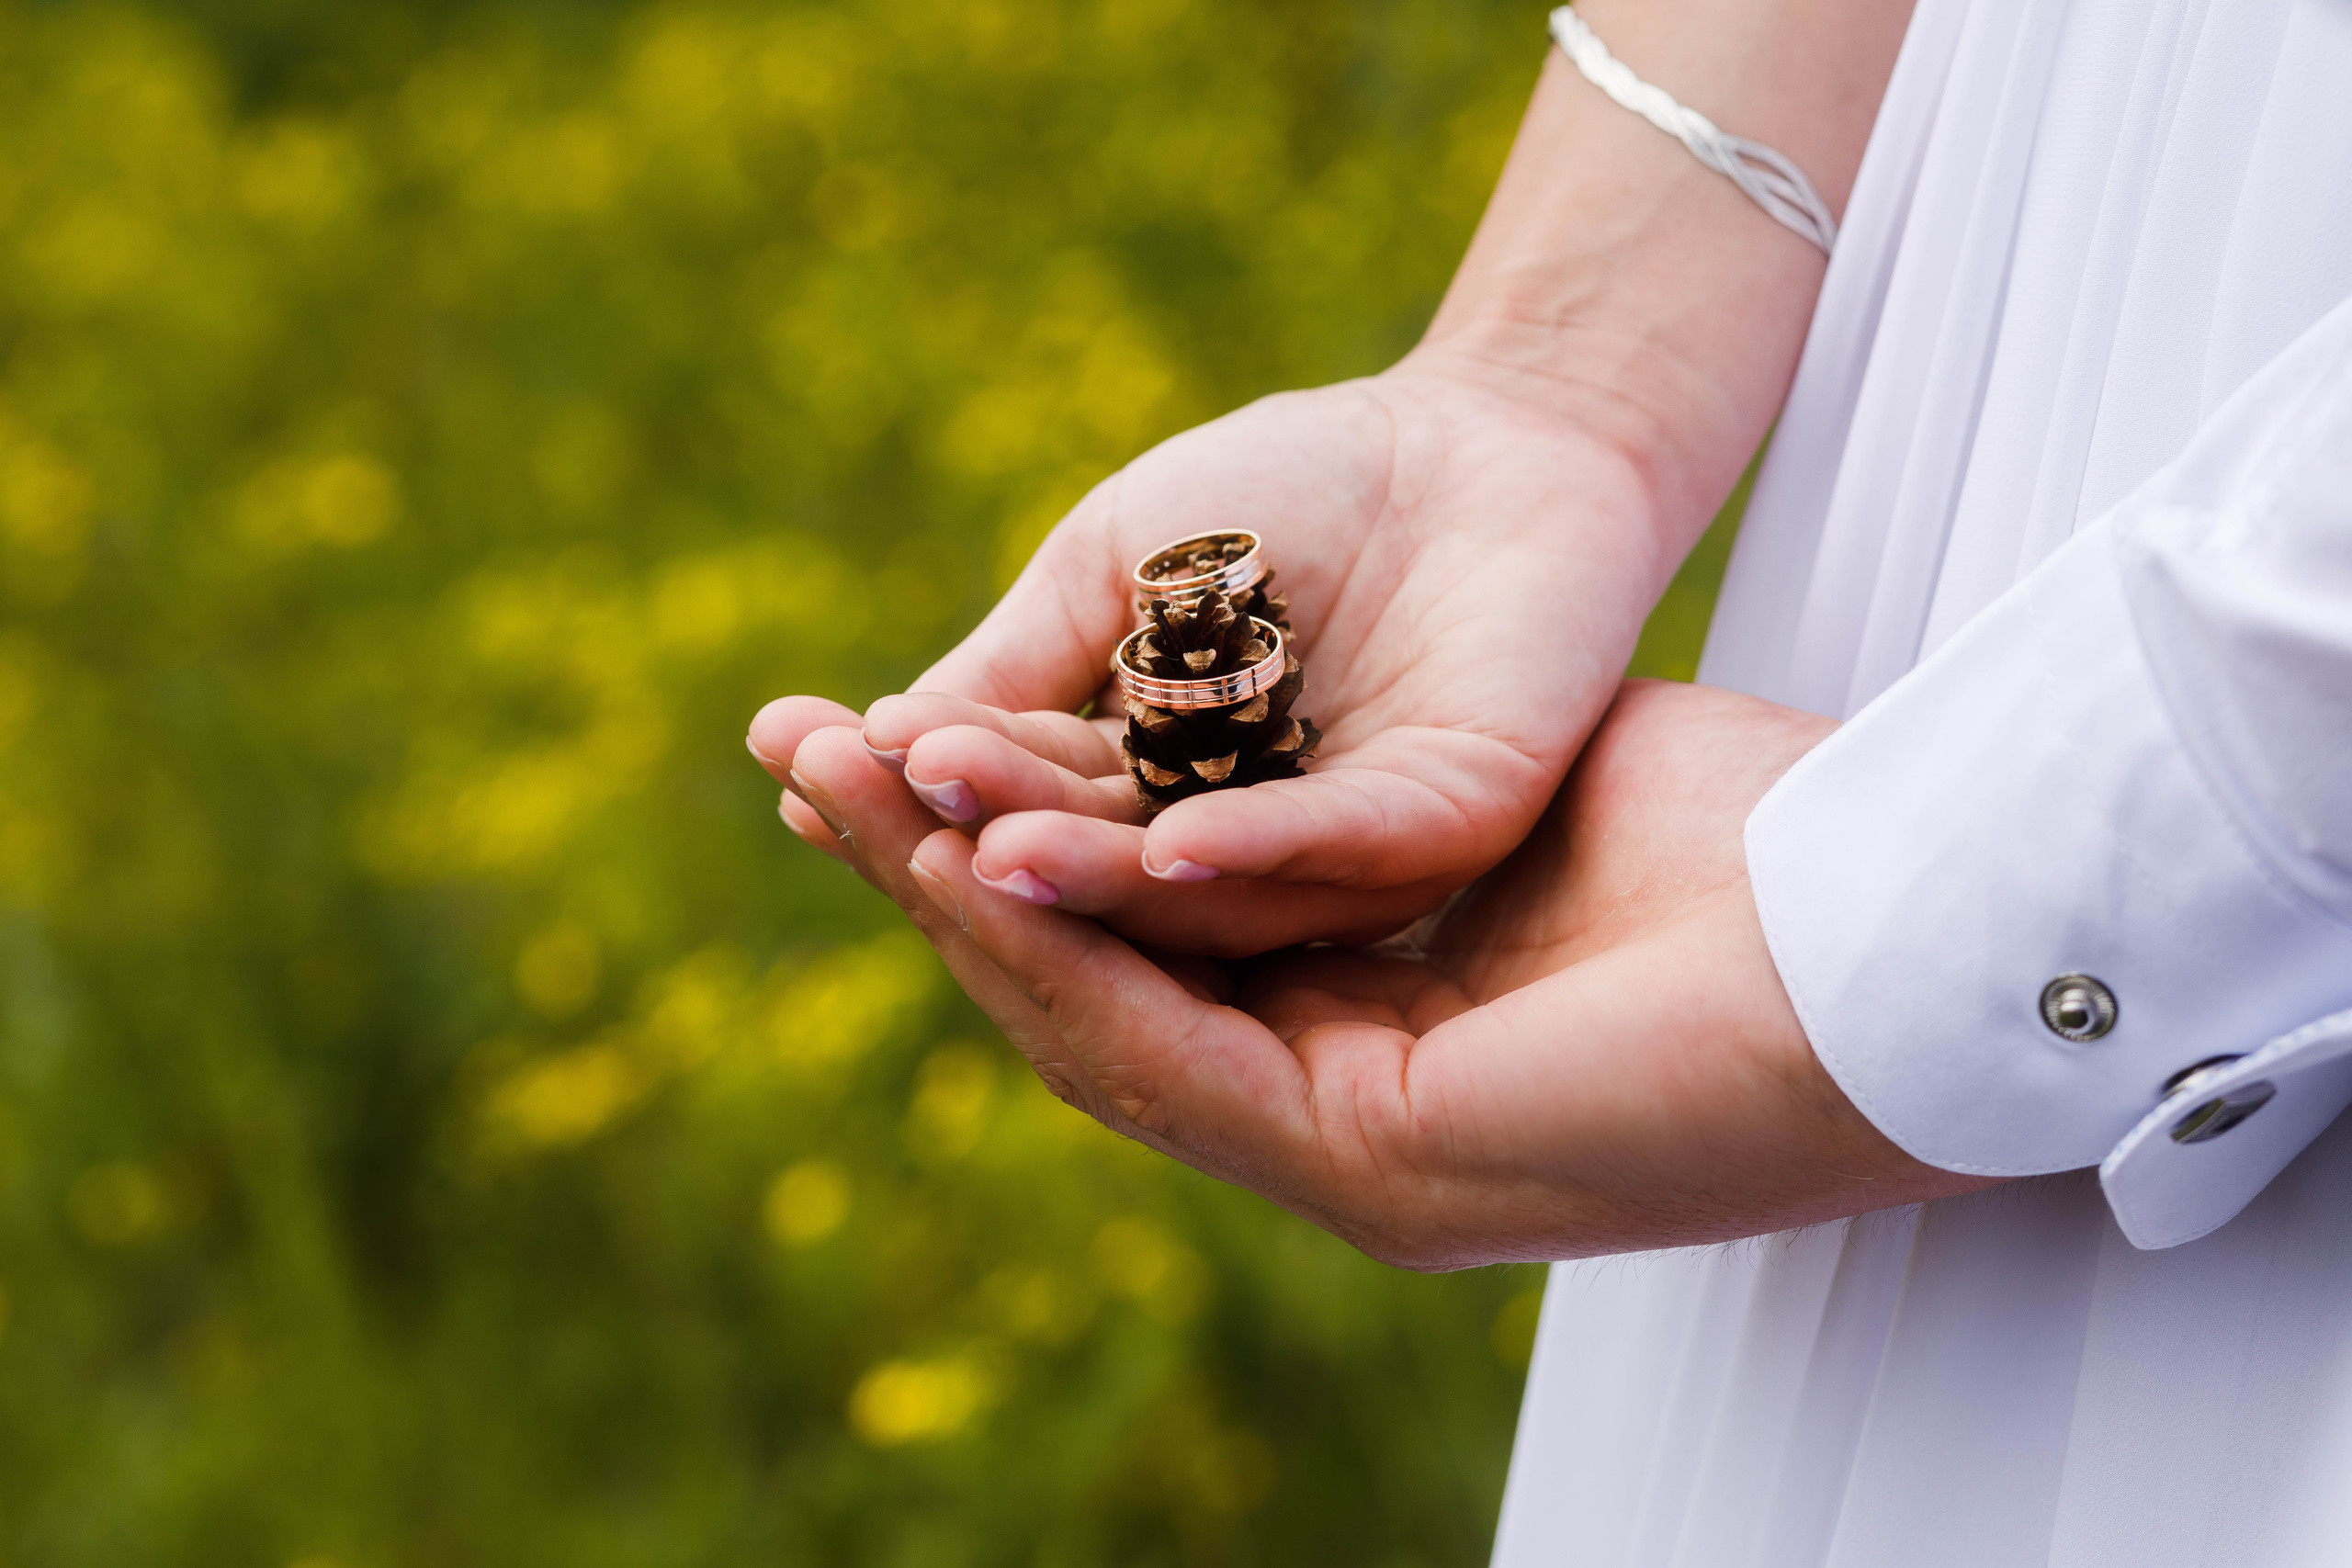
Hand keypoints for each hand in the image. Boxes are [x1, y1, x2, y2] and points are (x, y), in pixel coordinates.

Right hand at [753, 359, 1693, 955]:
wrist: (1481, 425)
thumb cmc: (1296, 490)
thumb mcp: (1123, 570)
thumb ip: (1019, 667)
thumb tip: (873, 749)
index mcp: (1156, 803)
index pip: (1018, 813)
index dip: (911, 790)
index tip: (792, 754)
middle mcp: (1242, 855)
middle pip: (1092, 880)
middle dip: (972, 842)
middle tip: (849, 807)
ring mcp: (1348, 853)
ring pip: (1203, 896)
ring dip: (1090, 876)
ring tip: (977, 848)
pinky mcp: (1453, 821)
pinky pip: (1344, 853)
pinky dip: (1253, 854)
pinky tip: (1164, 849)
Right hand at [780, 679, 1992, 1266]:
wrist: (1905, 911)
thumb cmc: (1729, 827)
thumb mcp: (1447, 769)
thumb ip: (1312, 782)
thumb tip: (1178, 723)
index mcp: (1341, 1019)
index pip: (1113, 949)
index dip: (978, 847)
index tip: (869, 739)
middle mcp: (1329, 1102)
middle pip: (1073, 993)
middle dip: (931, 870)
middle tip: (802, 757)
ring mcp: (1356, 1159)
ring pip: (1100, 1039)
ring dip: (966, 913)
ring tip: (855, 793)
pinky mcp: (1398, 1174)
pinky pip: (1194, 1068)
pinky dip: (1083, 964)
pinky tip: (989, 866)